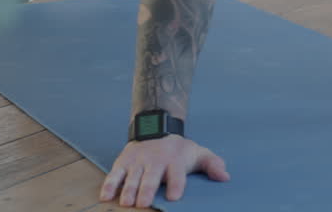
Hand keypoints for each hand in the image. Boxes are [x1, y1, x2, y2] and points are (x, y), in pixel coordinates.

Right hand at [99, 135, 229, 207]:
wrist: (157, 127)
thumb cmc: (179, 150)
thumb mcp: (198, 153)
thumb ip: (212, 164)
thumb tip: (225, 177)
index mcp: (175, 160)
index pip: (177, 173)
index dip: (176, 184)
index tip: (174, 196)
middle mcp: (156, 160)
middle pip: (151, 177)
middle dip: (147, 190)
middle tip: (143, 203)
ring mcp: (138, 161)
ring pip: (132, 177)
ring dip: (128, 190)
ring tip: (126, 203)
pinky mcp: (123, 162)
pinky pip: (114, 174)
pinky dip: (109, 184)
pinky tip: (106, 196)